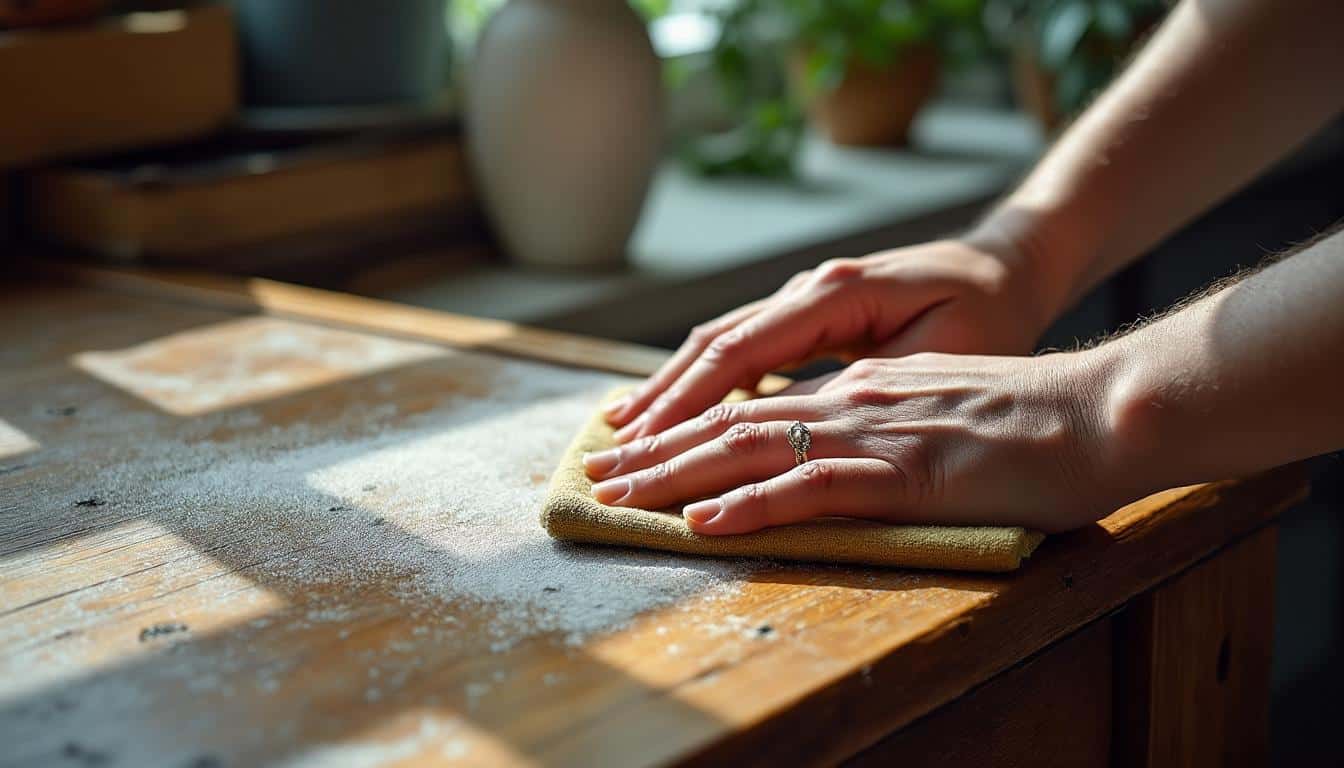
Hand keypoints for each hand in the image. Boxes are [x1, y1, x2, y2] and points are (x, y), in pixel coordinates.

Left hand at [584, 351, 1118, 533]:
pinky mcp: (909, 473)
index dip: (686, 428)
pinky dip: (753, 503)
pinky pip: (815, 486)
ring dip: (679, 475)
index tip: (636, 449)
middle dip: (657, 451)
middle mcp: (854, 399)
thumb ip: (881, 423)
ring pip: (754, 448)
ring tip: (622, 495)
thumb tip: (827, 447)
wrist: (1104, 410)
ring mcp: (878, 433)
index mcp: (861, 387)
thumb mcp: (940, 408)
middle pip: (733, 422)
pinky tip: (707, 520)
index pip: (754, 405)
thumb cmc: (1033, 423)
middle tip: (599, 475)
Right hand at [604, 235, 1053, 442]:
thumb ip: (865, 382)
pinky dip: (701, 381)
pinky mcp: (805, 314)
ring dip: (668, 390)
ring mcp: (800, 298)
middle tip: (611, 455)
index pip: (737, 351)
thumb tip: (793, 419)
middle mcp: (804, 289)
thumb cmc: (987, 315)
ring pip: (716, 344)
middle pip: (711, 346)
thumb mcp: (940, 353)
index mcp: (832, 295)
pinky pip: (739, 348)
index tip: (646, 447)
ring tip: (620, 434)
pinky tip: (673, 410)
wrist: (1008, 267)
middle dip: (659, 403)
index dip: (687, 403)